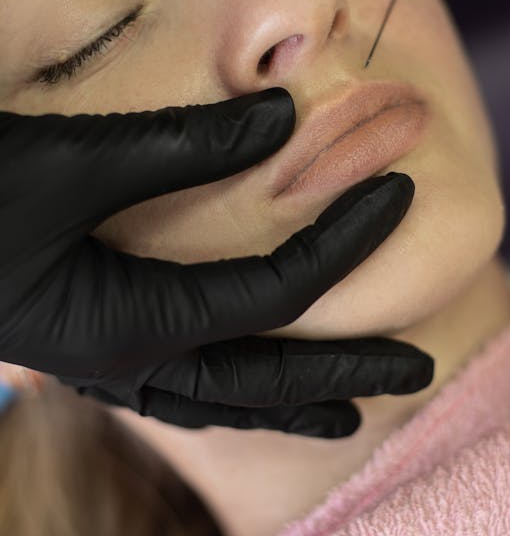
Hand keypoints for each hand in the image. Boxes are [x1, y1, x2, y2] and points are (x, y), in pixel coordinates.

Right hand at [0, 92, 432, 437]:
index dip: (341, 246)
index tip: (399, 197)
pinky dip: (223, 395)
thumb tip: (282, 119)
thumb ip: (178, 147)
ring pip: (216, 402)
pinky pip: (174, 392)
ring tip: (349, 416)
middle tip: (419, 373)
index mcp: (125, 323)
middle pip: (261, 380)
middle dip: (343, 377)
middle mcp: (120, 362)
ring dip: (287, 405)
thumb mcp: (64, 160)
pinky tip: (241, 389)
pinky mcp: (81, 349)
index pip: (271, 296)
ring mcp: (97, 366)